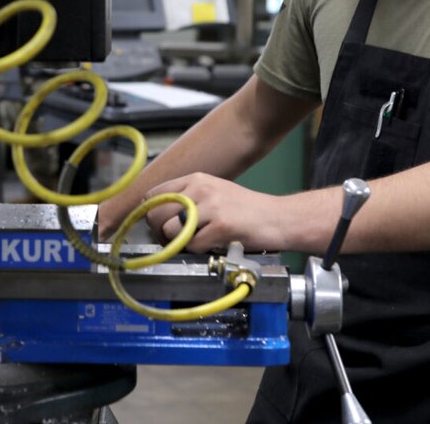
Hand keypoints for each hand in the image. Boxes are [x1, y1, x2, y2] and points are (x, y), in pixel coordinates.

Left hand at [142, 172, 278, 253]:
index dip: (150, 214)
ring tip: (196, 242)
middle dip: (159, 233)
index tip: (158, 227)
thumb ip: (188, 199)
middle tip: (173, 241)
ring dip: (178, 243)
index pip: (153, 194)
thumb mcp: (215, 193)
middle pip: (156, 213)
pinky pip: (192, 245)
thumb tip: (158, 216)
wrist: (279, 218)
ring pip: (171, 230)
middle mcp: (201, 188)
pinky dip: (198, 251)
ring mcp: (211, 206)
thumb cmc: (247, 210)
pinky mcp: (222, 225)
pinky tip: (212, 245)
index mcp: (196, 179)